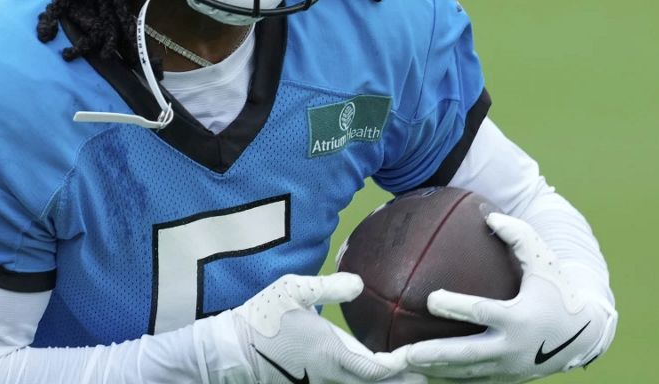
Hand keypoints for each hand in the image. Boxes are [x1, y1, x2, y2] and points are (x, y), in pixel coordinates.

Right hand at [227, 273, 423, 383]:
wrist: (231, 351)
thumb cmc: (263, 318)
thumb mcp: (295, 290)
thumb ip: (331, 287)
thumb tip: (361, 284)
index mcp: (331, 353)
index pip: (378, 369)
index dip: (403, 366)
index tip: (419, 355)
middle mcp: (330, 376)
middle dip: (403, 383)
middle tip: (428, 376)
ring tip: (408, 379)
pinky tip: (369, 377)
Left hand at [398, 213, 616, 382]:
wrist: (585, 333)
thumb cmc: (558, 289)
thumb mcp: (544, 260)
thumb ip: (518, 236)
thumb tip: (487, 215)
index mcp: (520, 317)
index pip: (482, 312)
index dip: (456, 306)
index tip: (430, 299)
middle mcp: (513, 348)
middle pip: (466, 354)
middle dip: (434, 354)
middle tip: (403, 353)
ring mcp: (510, 368)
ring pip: (465, 373)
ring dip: (433, 371)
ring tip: (401, 368)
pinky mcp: (508, 379)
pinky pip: (472, 382)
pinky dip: (447, 379)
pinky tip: (419, 376)